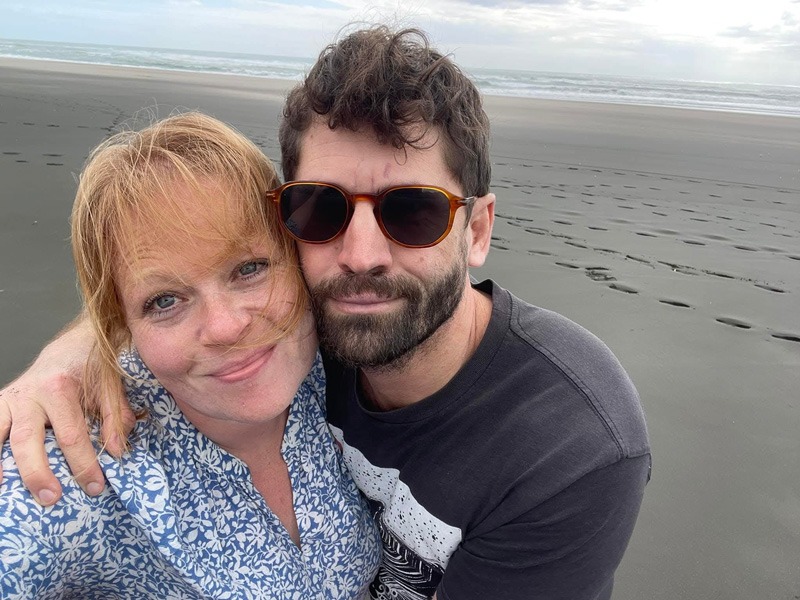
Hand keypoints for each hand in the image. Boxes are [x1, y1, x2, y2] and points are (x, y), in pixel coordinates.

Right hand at [0, 317, 133, 504]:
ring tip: (4, 491)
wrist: (69, 347)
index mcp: (60, 388)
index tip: (95, 486)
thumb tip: (118, 452)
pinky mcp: (0, 403)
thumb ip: (115, 419)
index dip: (83, 464)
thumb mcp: (110, 389)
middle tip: (51, 498)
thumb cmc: (91, 371)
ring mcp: (10, 399)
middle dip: (38, 472)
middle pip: (27, 440)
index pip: (71, 435)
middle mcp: (30, 394)